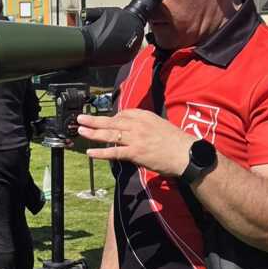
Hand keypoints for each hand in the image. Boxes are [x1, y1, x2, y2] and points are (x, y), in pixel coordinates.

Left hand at [77, 109, 191, 177]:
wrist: (187, 154)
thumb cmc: (177, 143)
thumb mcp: (160, 126)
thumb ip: (146, 126)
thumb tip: (135, 130)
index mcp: (145, 116)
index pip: (123, 114)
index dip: (111, 118)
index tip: (103, 121)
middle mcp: (138, 125)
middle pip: (112, 121)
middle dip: (94, 120)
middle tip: (80, 119)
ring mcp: (136, 138)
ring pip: (110, 134)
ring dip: (93, 132)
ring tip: (81, 131)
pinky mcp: (136, 152)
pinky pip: (115, 152)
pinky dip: (101, 152)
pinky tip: (90, 152)